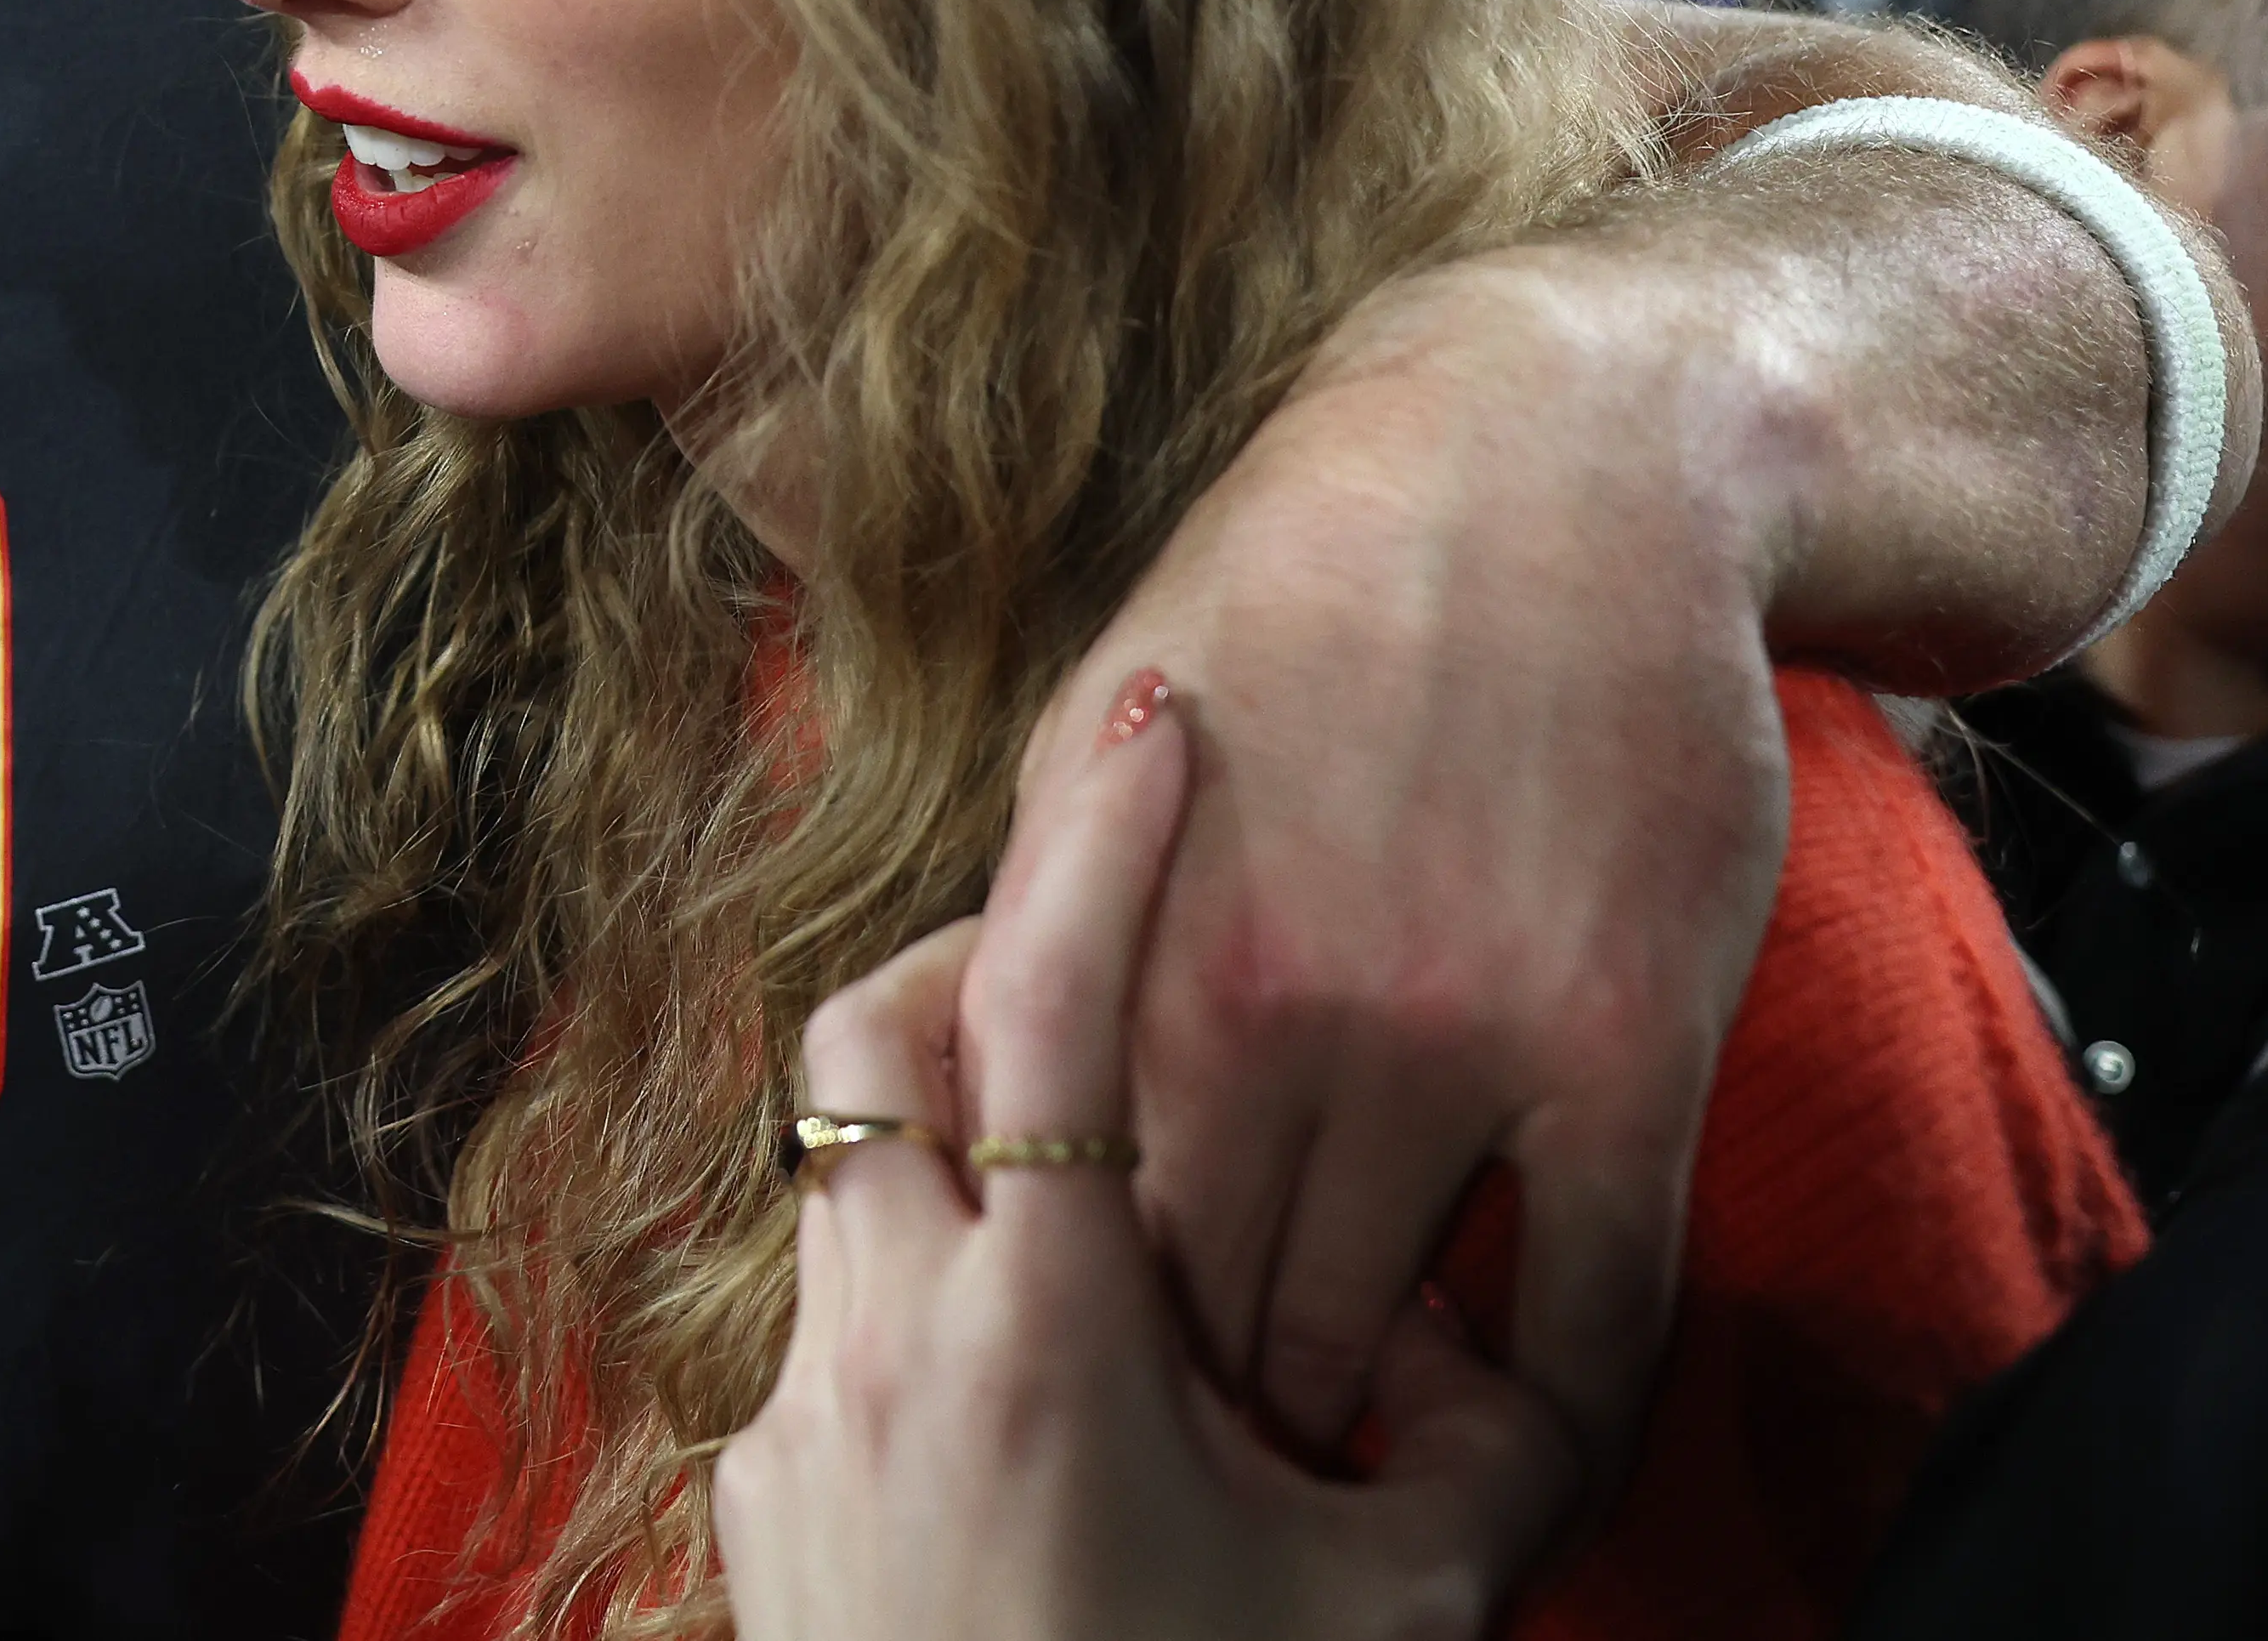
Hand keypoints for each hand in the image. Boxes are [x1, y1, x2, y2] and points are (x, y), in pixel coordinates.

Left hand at [720, 689, 1577, 1640]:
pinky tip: (1030, 1388)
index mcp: (1034, 1331)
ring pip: (836, 1181)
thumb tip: (1513, 1338)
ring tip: (1091, 1192)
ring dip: (947, 1142)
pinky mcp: (755, 1517)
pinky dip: (914, 1304)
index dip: (1104, 836)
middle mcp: (878, 1343)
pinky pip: (821, 1335)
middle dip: (981, 965)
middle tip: (1108, 969)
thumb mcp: (1402, 1605)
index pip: (1055, 1002)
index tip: (1154, 716)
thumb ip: (1486, 1451)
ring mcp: (790, 1427)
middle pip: (878, 1038)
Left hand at [1013, 249, 1791, 1486]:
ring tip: (1335, 1456)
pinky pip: (1600, 1303)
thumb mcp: (1085, 735)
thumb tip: (969, 1068)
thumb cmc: (1298, 586)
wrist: (1540, 463)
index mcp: (1117, 954)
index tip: (1085, 1378)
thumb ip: (1040, 924)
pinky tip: (1537, 1433)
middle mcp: (1268, 1016)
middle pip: (1197, 1315)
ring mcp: (1452, 1038)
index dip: (1065, 1334)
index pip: (1054, 1230)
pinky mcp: (1627, 1045)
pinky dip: (1567, 1412)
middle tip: (1198, 1455)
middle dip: (1187, 1413)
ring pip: (1376, 1334)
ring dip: (1352, 1424)